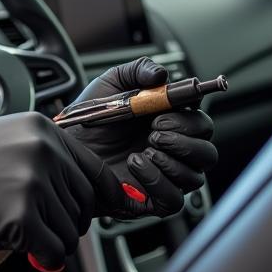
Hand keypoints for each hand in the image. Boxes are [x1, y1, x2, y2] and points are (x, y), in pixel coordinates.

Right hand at [0, 112, 94, 270]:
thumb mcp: (8, 140)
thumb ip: (46, 158)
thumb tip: (85, 188)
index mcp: (42, 131)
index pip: (93, 169)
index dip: (101, 195)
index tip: (108, 209)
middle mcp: (43, 152)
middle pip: (84, 203)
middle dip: (67, 220)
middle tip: (40, 224)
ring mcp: (33, 184)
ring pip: (70, 230)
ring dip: (51, 239)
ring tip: (20, 230)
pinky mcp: (22, 217)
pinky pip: (54, 250)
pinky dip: (43, 257)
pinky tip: (22, 248)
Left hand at [59, 57, 217, 219]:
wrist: (64, 148)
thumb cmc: (89, 119)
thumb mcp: (110, 84)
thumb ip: (138, 70)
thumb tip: (163, 74)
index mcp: (169, 123)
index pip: (201, 122)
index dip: (190, 115)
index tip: (164, 109)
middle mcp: (172, 152)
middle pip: (207, 152)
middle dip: (185, 139)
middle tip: (154, 130)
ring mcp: (163, 177)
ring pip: (196, 177)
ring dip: (173, 160)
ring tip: (143, 148)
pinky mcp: (151, 201)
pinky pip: (174, 200)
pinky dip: (158, 180)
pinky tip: (136, 164)